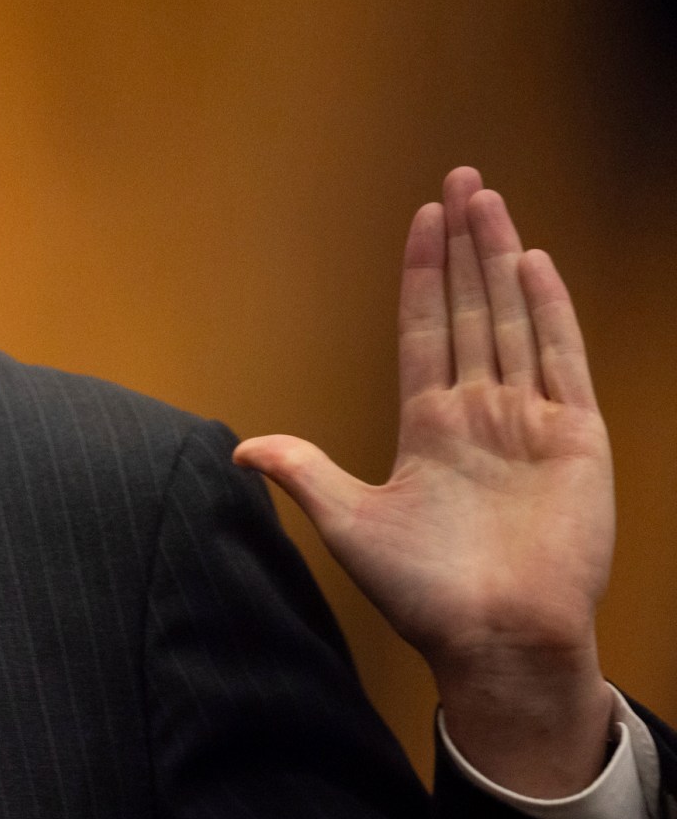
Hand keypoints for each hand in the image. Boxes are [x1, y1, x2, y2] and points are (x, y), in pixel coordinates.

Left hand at [235, 168, 617, 796]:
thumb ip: (305, 472)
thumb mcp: (350, 524)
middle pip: (473, 308)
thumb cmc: (424, 594)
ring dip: (502, 258)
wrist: (493, 640)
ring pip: (515, 319)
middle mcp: (481, 414)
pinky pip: (561, 360)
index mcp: (429, 428)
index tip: (420, 219)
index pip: (425, 330)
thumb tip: (242, 446)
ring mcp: (529, 422)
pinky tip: (535, 263)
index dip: (423, 275)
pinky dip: (550, 311)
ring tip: (490, 199)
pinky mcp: (575, 439)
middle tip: (461, 178)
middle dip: (465, 243)